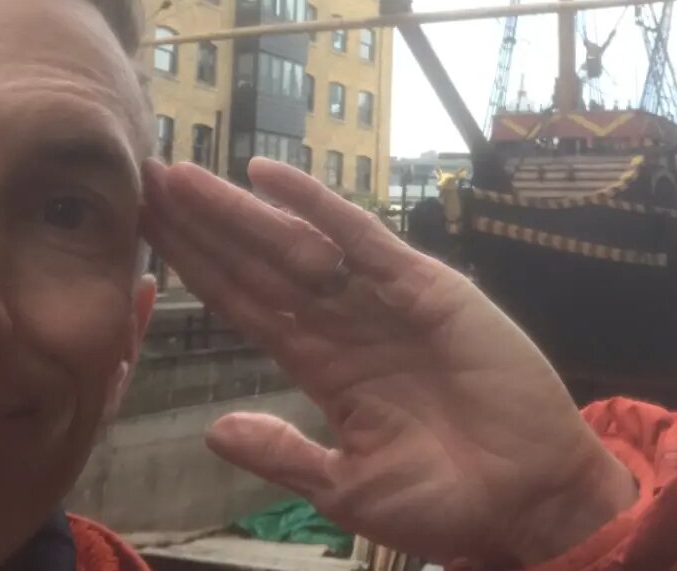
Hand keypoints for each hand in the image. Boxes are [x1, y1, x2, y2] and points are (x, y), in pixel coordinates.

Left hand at [141, 159, 636, 565]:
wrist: (530, 500)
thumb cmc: (446, 501)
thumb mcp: (347, 488)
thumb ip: (283, 454)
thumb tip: (214, 430)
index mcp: (325, 369)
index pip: (245, 307)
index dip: (196, 271)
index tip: (148, 236)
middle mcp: (346, 324)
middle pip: (257, 265)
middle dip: (202, 228)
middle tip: (146, 182)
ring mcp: (383, 301)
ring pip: (295, 245)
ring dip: (238, 210)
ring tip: (181, 177)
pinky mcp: (426, 286)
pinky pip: (360, 238)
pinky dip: (315, 205)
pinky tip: (264, 176)